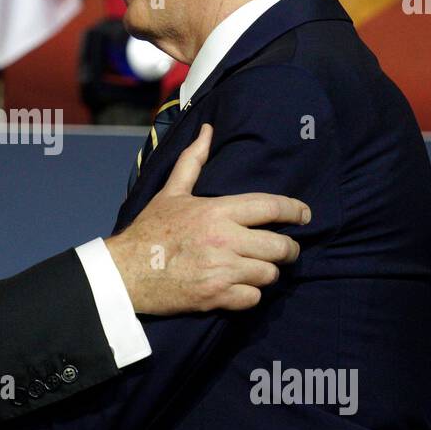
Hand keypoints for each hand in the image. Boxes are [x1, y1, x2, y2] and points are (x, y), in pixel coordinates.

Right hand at [106, 124, 308, 313]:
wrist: (125, 272)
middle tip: (284, 251)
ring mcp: (222, 270)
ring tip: (255, 269)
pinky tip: (238, 288)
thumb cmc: (149, 230)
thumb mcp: (171, 192)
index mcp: (217, 211)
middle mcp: (225, 240)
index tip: (305, 215)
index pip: (272, 207)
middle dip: (288, 250)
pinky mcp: (216, 296)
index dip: (296, 210)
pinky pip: (253, 298)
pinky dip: (249, 295)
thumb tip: (208, 130)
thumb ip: (194, 161)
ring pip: (269, 274)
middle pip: (281, 246)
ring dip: (265, 273)